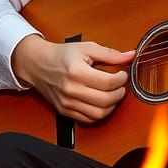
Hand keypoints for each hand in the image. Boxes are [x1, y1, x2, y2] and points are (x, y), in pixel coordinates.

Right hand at [11, 35, 135, 122]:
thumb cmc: (61, 55)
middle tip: (120, 85)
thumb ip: (110, 54)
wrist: (38, 64)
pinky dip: (99, 113)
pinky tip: (102, 102)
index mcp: (76, 72)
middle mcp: (71, 90)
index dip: (121, 79)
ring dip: (112, 105)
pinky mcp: (65, 111)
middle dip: (119, 93)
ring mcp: (67, 103)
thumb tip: (130, 55)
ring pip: (99, 113)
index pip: (108, 82)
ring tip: (112, 94)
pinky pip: (88, 119)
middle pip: (106, 100)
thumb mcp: (86, 48)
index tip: (123, 74)